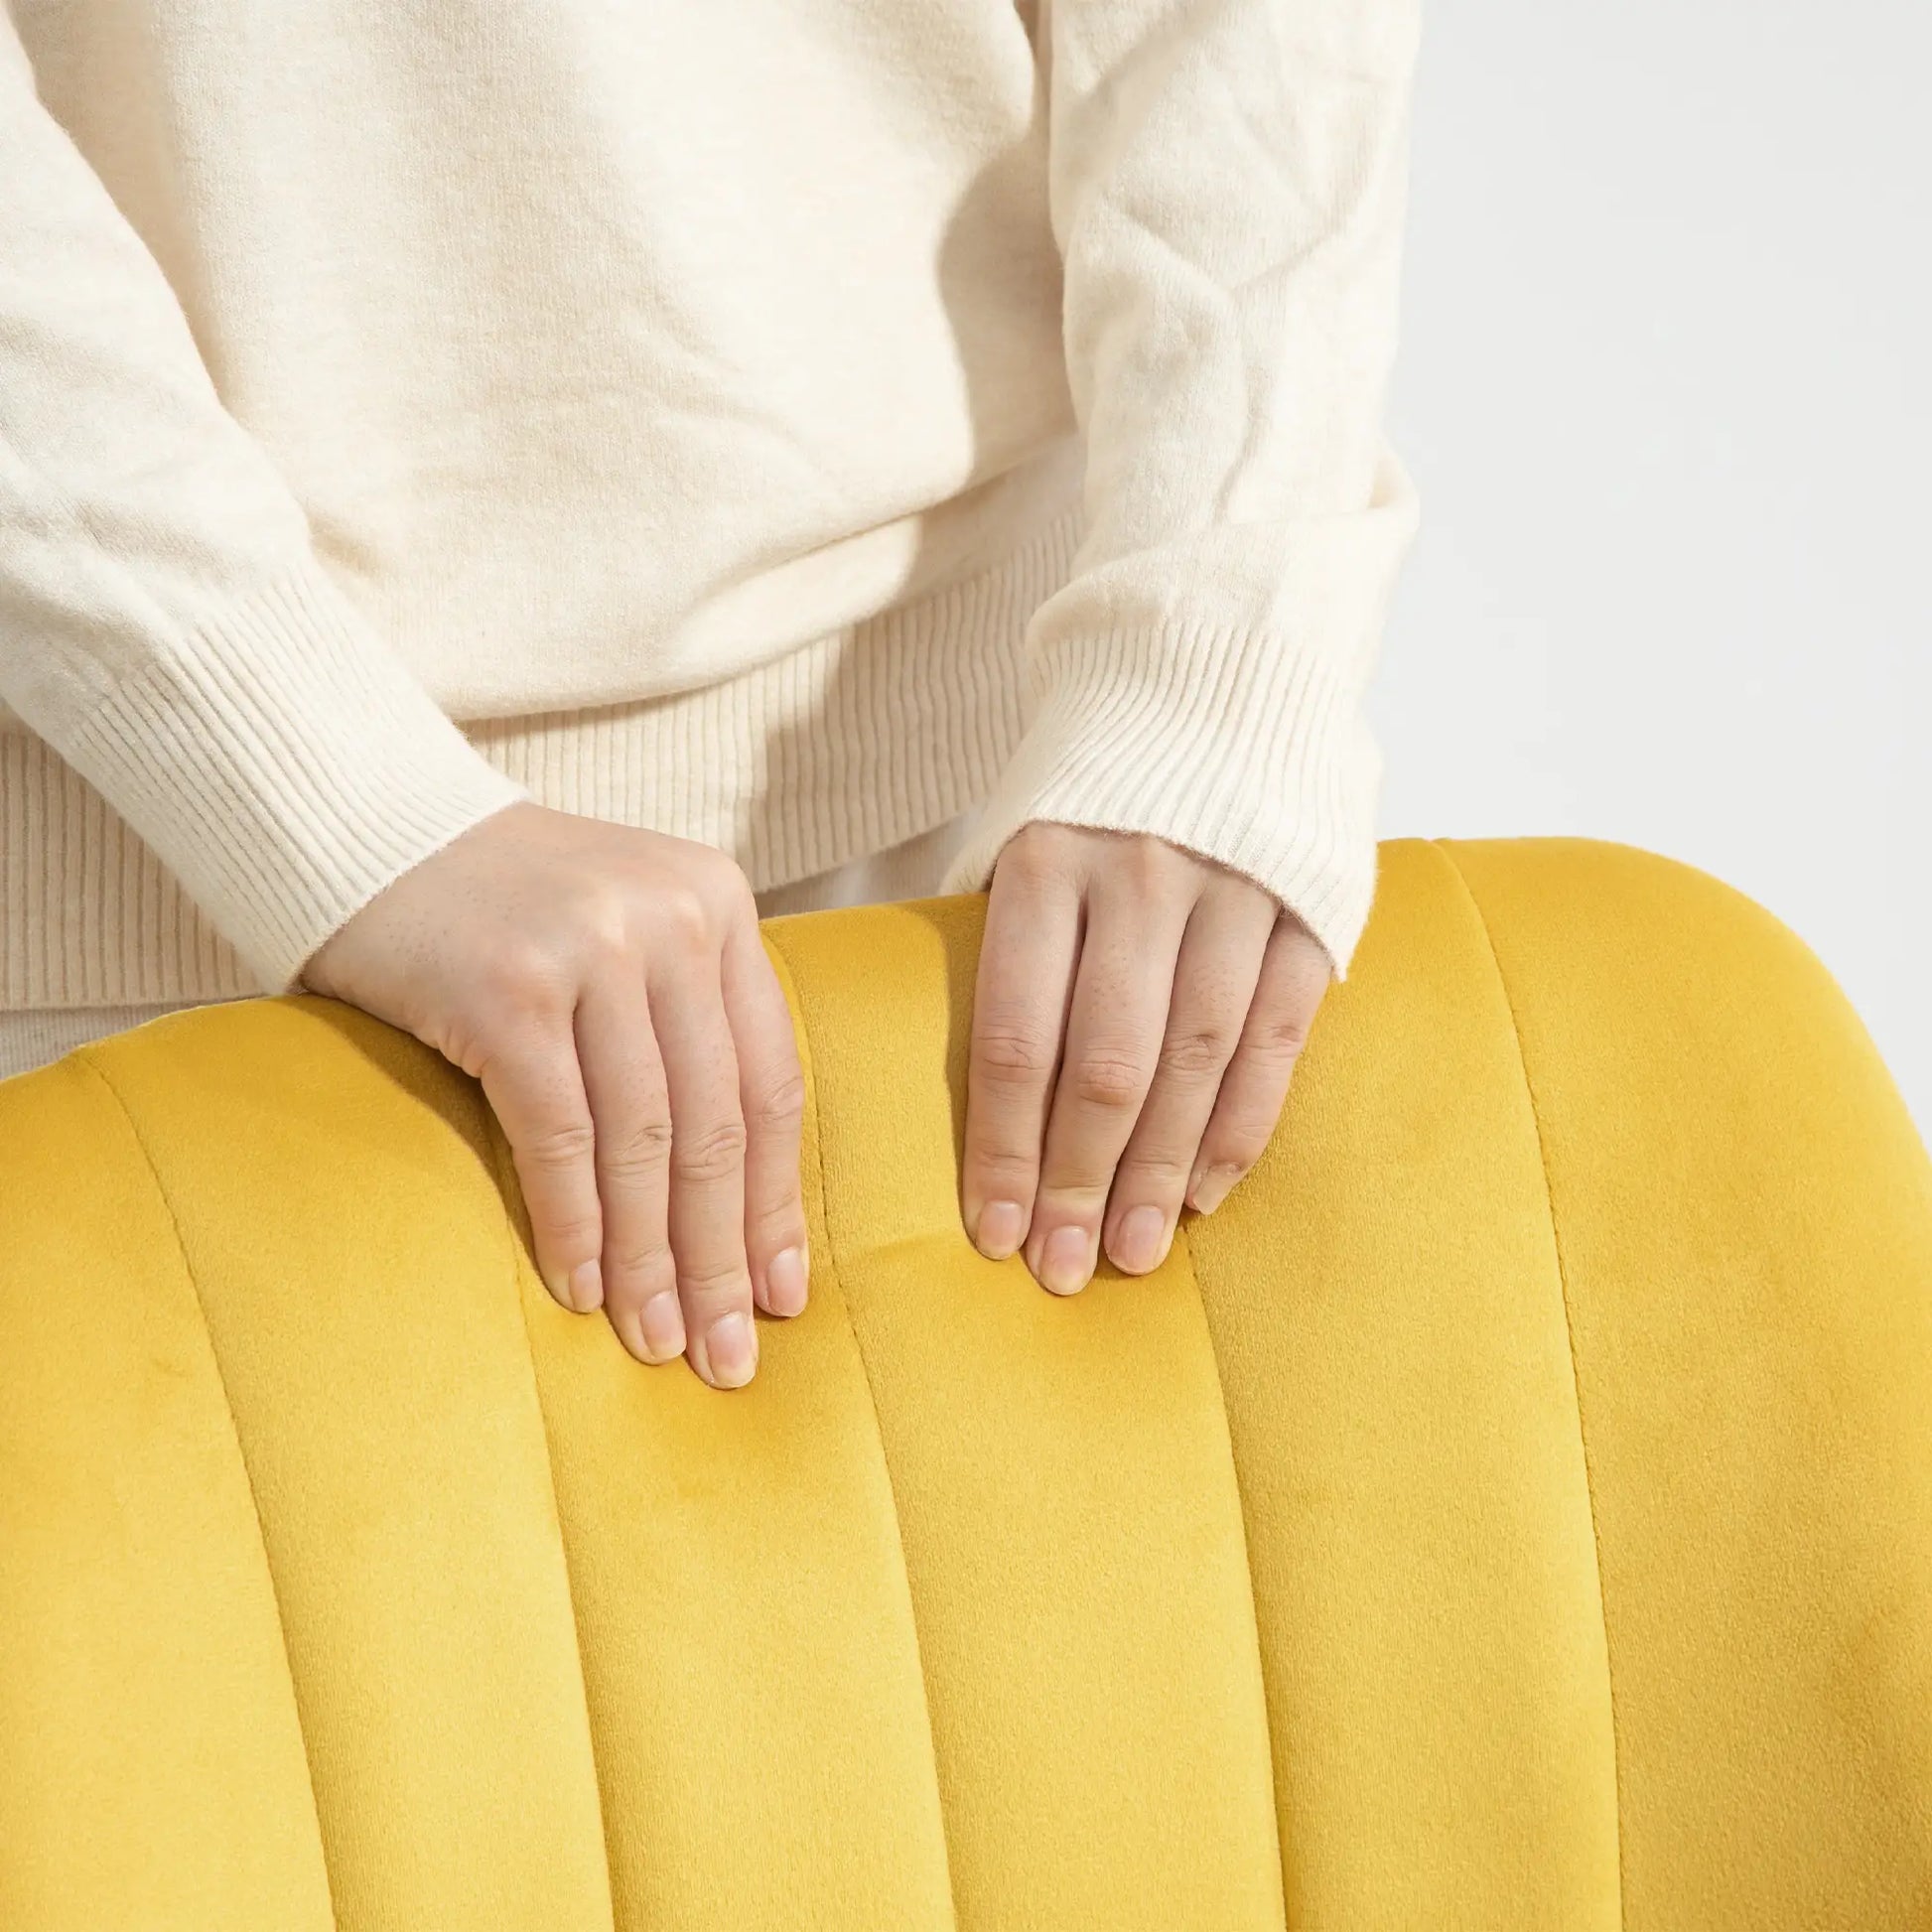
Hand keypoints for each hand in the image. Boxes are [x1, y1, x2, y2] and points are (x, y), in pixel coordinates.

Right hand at [298, 800, 808, 1387]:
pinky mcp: (510, 989)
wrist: (366, 826)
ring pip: (645, 1141)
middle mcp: (673, 921)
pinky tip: (582, 1289)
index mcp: (719, 906)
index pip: (769, 1081)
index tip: (783, 1292)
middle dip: (722, 1255)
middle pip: (716, 1125)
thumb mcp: (626, 927)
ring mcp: (593, 950)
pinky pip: (559, 1136)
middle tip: (727, 1355)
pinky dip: (573, 1223)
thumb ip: (685, 1018)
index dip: (776, 1201)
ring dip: (653, 1259)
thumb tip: (731, 1195)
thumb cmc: (501, 903)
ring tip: (657, 1344)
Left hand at [959, 823, 1329, 1292]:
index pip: (1014, 1035)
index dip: (1003, 1146)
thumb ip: (998, 946)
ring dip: (1158, 1171)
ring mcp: (1233, 893)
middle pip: (1104, 1063)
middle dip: (1078, 1179)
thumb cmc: (1090, 787)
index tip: (994, 1231)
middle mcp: (1138, 878)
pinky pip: (1275, 1039)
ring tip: (1132, 1253)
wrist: (1214, 679)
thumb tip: (977, 1097)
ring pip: (1193, 1060)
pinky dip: (1240, 1124)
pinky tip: (1204, 1191)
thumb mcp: (1016, 835)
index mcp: (1045, 864)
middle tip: (1062, 1269)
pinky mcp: (1307, 909)